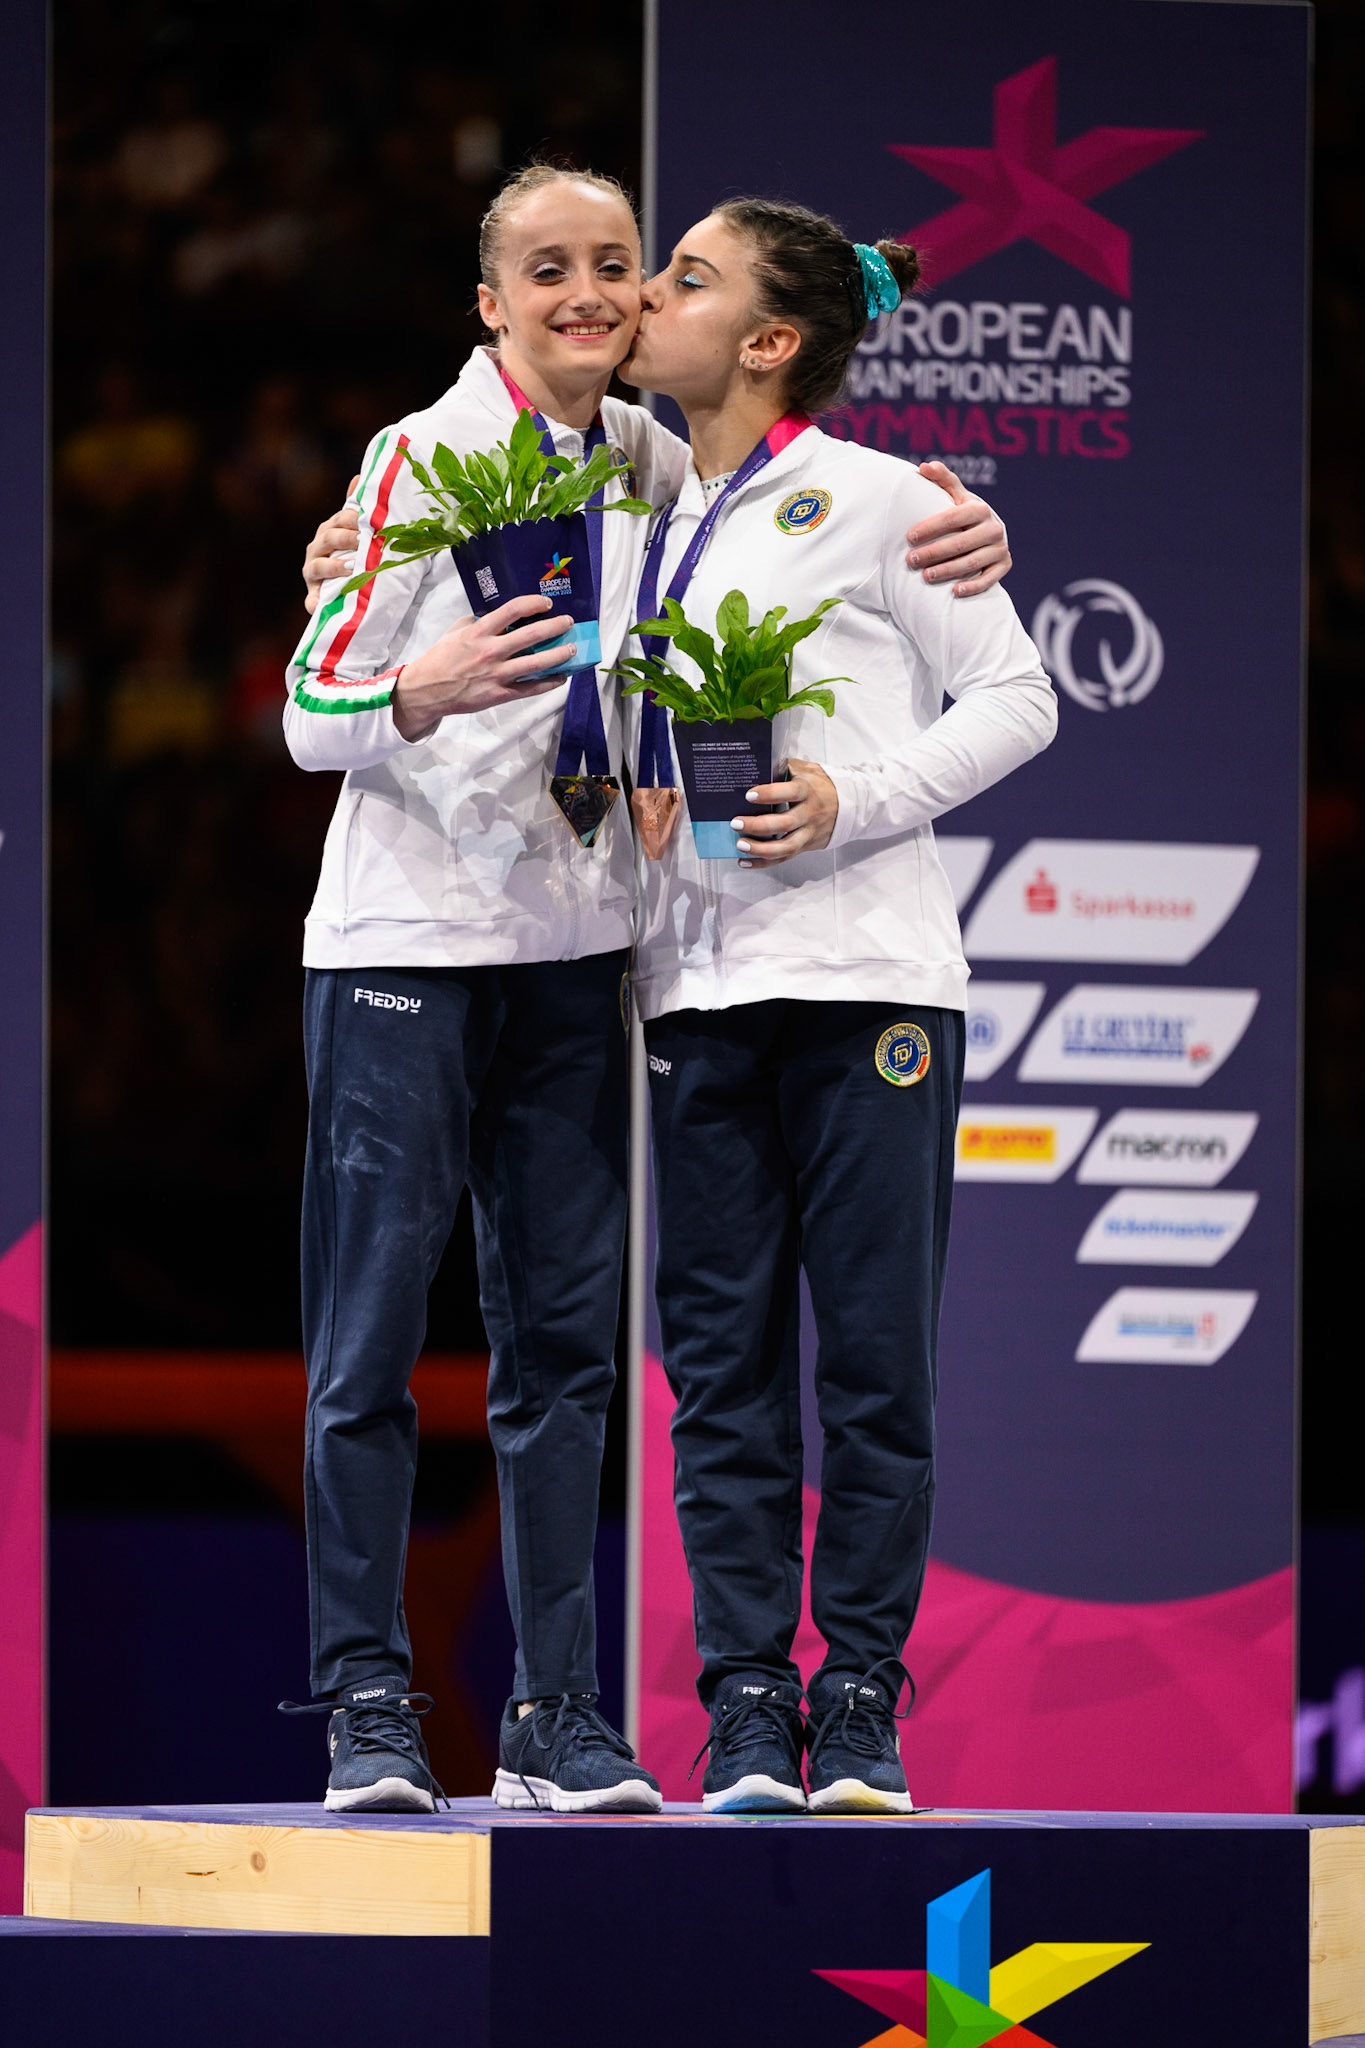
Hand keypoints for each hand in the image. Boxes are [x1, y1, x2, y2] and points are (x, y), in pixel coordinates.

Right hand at [303, 480, 360, 613]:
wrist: (342, 586)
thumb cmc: (350, 554)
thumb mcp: (352, 532)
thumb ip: (354, 508)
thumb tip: (360, 477)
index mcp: (328, 531)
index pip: (340, 520)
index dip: (353, 519)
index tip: (369, 520)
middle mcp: (317, 549)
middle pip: (330, 539)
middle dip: (347, 539)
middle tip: (365, 541)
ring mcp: (313, 572)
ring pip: (319, 566)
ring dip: (335, 567)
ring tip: (352, 567)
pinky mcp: (313, 596)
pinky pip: (312, 600)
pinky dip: (315, 603)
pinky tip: (320, 605)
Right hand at [392, 596, 574, 739]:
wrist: (427, 690)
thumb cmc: (441, 658)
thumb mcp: (456, 631)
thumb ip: (477, 621)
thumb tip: (498, 616)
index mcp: (479, 631)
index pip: (512, 610)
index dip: (533, 603)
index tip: (546, 603)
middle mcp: (491, 651)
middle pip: (531, 635)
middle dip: (555, 626)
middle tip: (568, 622)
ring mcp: (496, 674)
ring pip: (537, 663)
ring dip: (559, 655)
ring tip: (572, 649)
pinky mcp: (499, 694)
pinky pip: (530, 688)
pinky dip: (549, 683)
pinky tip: (561, 677)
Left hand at [731, 759, 838, 865]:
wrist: (850, 805)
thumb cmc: (820, 785)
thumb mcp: (807, 770)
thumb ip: (784, 767)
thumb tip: (757, 765)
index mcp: (808, 791)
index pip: (790, 793)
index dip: (769, 794)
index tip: (749, 795)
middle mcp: (810, 814)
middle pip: (784, 824)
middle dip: (758, 826)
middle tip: (736, 823)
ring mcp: (809, 833)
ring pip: (786, 847)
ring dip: (760, 849)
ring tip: (740, 845)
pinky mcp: (805, 846)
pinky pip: (784, 857)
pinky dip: (763, 862)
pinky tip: (745, 861)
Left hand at [906, 461, 1010, 595]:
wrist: (989, 534)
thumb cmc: (964, 514)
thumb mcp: (955, 495)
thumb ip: (942, 479)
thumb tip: (924, 467)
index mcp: (979, 509)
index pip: (952, 518)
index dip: (930, 527)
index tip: (909, 537)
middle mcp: (993, 528)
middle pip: (960, 543)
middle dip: (933, 552)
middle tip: (910, 561)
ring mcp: (1000, 548)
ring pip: (972, 562)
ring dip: (947, 571)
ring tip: (925, 576)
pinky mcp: (1004, 566)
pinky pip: (989, 579)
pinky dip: (973, 586)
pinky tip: (954, 592)